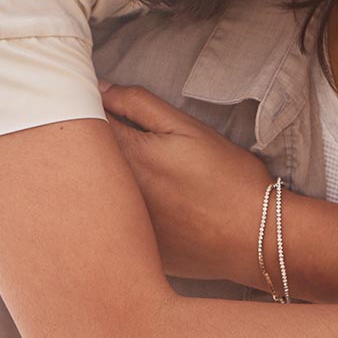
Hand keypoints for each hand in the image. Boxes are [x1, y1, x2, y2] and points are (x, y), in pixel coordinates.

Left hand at [101, 82, 271, 281]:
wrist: (258, 240)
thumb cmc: (228, 179)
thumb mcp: (187, 129)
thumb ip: (139, 104)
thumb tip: (100, 88)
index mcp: (126, 156)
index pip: (82, 121)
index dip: (82, 106)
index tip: (90, 101)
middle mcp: (114, 193)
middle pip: (78, 157)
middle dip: (83, 141)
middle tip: (112, 136)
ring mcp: (120, 226)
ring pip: (90, 190)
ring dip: (95, 175)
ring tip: (130, 171)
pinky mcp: (130, 248)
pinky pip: (108, 221)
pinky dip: (112, 208)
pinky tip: (142, 205)